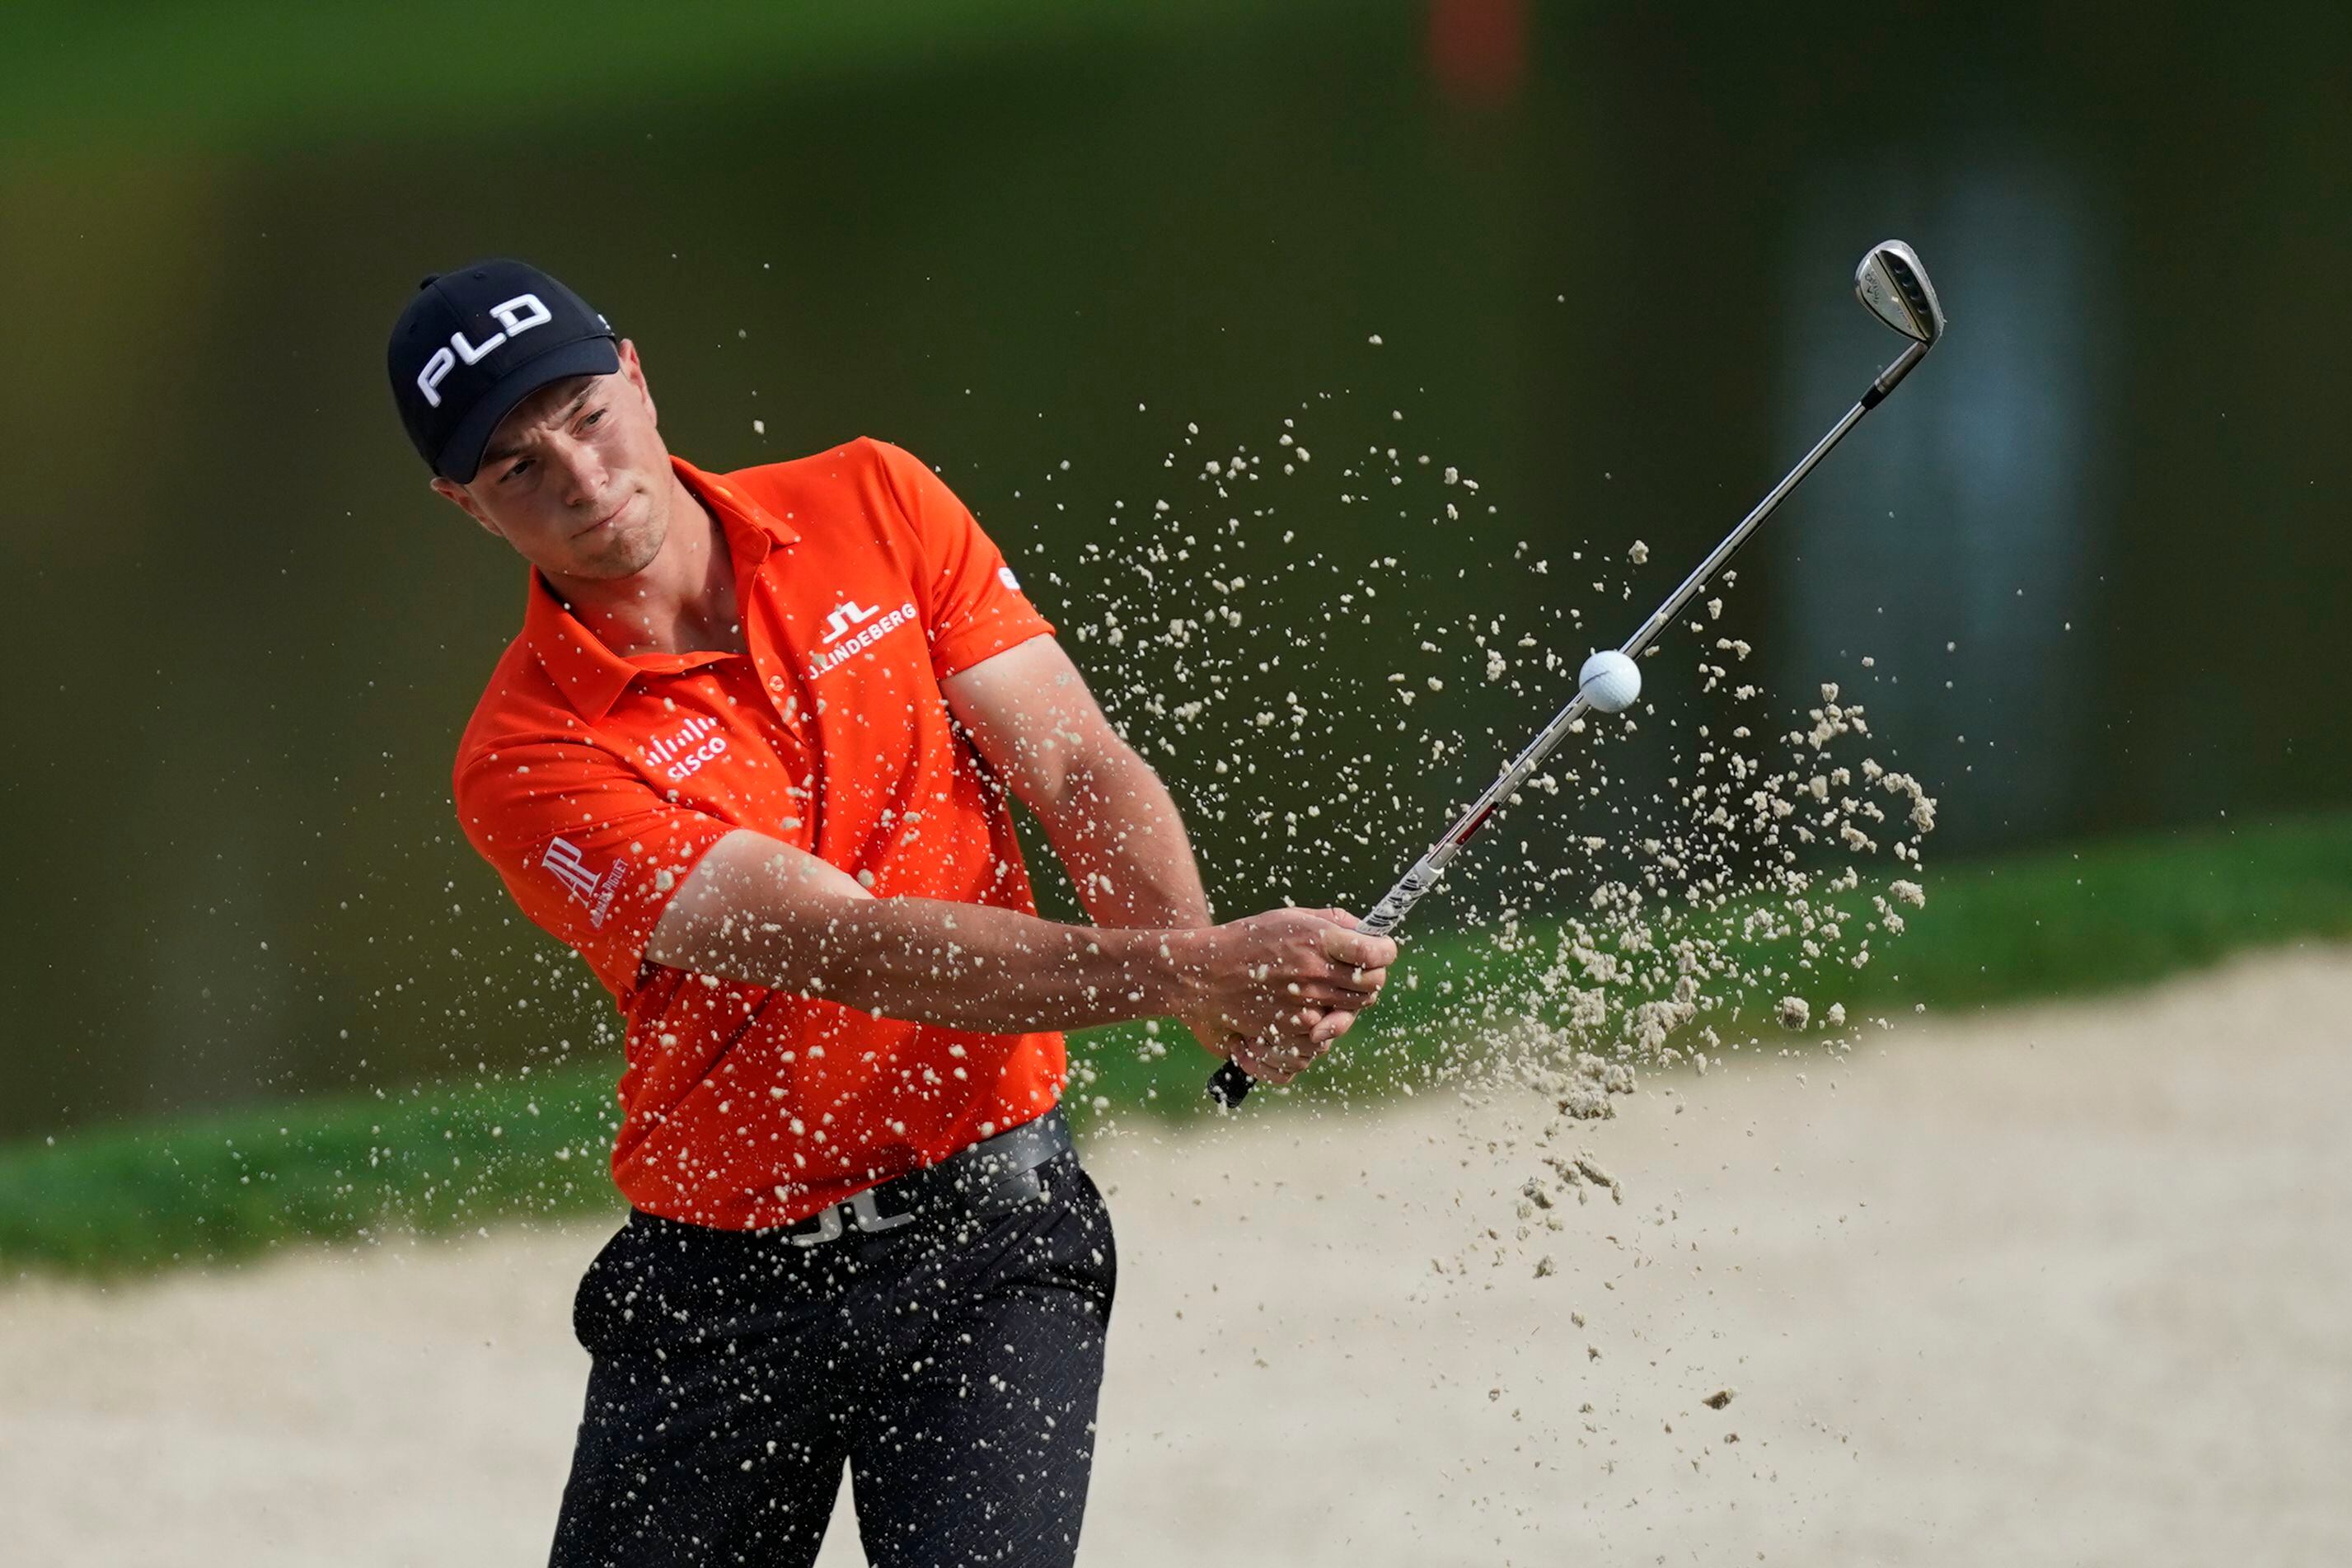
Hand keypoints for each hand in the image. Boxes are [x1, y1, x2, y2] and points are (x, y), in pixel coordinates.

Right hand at [1175, 908, 1395, 1084]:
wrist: (1207, 975)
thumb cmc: (1250, 940)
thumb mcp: (1291, 918)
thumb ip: (1334, 922)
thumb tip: (1367, 932)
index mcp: (1317, 940)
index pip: (1375, 952)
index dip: (1386, 951)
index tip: (1382, 949)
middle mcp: (1314, 973)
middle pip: (1372, 985)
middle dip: (1372, 977)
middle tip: (1359, 970)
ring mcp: (1304, 1004)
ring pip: (1353, 1010)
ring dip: (1350, 1000)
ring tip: (1331, 988)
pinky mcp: (1293, 1028)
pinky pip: (1328, 1031)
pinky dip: (1325, 1021)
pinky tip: (1311, 1007)